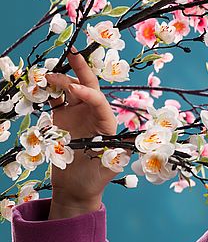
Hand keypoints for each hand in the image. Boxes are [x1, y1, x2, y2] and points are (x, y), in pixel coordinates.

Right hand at [44, 47, 130, 214]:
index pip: (100, 102)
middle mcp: (93, 116)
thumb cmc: (95, 179)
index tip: (74, 90)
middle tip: (73, 52)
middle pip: (89, 88)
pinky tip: (39, 83)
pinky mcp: (60, 119)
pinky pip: (54, 100)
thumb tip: (134, 142)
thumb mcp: (110, 165)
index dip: (88, 93)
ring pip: (69, 91)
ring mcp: (76, 115)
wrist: (76, 189)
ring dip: (59, 80)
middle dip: (82, 70)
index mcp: (107, 124)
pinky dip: (47, 90)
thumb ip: (118, 152)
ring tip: (46, 75)